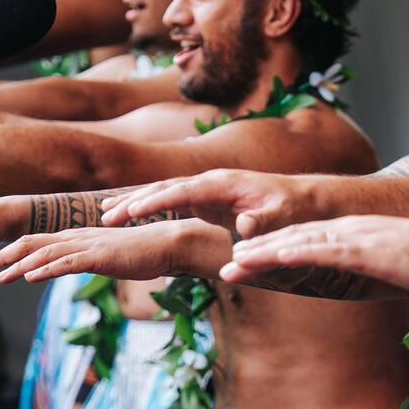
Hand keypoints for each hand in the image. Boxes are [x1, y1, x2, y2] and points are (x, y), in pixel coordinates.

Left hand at [0, 219, 209, 285]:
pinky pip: (68, 263)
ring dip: (18, 265)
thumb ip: (88, 260)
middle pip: (31, 244)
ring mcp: (87, 246)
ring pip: (44, 253)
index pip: (36, 242)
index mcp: (77, 238)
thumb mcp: (108, 258)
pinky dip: (46, 269)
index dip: (11, 252)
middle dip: (3, 256)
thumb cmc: (142, 252)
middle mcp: (77, 238)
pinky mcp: (100, 256)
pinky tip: (30, 277)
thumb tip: (75, 267)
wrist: (168, 243)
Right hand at [103, 168, 309, 236]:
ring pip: (162, 193)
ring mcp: (205, 189)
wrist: (302, 198)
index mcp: (223, 184)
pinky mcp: (205, 199)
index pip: (183, 191)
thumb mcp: (280, 217)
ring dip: (134, 203)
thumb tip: (243, 226)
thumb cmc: (291, 208)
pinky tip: (128, 215)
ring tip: (105, 217)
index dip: (156, 201)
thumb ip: (260, 221)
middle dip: (134, 202)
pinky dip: (147, 206)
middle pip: (164, 188)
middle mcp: (209, 182)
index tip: (131, 213)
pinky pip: (169, 200)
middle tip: (105, 219)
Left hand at [224, 213, 408, 295]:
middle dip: (256, 252)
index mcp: (353, 236)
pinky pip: (328, 251)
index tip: (243, 261)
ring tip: (234, 261)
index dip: (270, 251)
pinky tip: (277, 257)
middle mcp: (349, 231)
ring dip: (265, 253)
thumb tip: (358, 282)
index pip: (303, 242)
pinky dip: (299, 253)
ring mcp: (358, 237)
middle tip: (224, 264)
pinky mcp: (370, 249)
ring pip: (301, 242)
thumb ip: (370, 271)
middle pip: (293, 239)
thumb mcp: (393, 267)